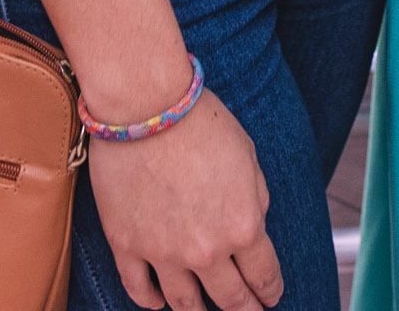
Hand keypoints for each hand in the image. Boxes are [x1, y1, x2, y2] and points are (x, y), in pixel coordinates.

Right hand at [86, 88, 279, 310]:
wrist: (145, 107)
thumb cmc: (200, 122)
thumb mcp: (248, 157)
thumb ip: (256, 198)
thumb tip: (254, 222)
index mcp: (243, 227)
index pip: (264, 275)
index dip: (271, 291)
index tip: (271, 298)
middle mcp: (206, 250)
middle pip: (229, 299)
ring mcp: (163, 253)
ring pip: (184, 304)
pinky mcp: (127, 246)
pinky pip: (138, 288)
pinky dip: (150, 302)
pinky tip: (158, 303)